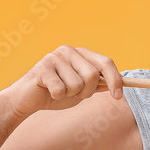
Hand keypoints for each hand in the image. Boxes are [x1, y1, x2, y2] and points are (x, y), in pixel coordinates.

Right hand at [5, 45, 122, 118]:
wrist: (28, 99)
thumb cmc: (56, 92)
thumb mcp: (82, 90)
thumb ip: (99, 85)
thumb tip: (121, 83)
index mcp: (81, 53)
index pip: (106, 62)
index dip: (115, 80)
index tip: (118, 96)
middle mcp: (69, 51)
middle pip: (93, 75)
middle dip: (86, 92)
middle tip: (74, 94)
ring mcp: (54, 57)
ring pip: (77, 85)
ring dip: (70, 95)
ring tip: (58, 91)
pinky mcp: (42, 68)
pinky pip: (61, 90)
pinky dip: (57, 97)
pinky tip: (48, 92)